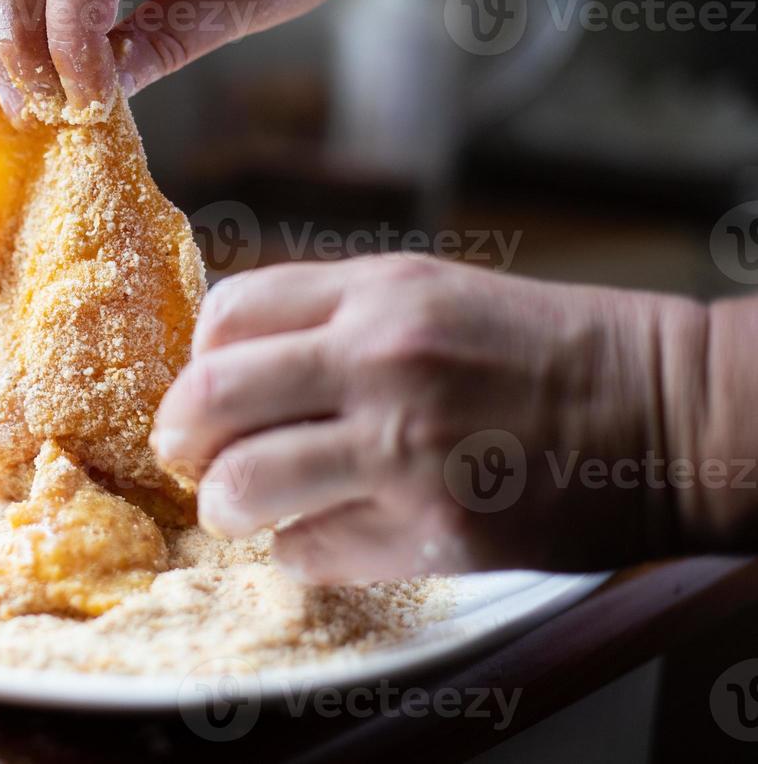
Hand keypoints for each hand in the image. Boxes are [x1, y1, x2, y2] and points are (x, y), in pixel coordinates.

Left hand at [150, 255, 711, 582]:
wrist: (665, 410)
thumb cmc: (542, 349)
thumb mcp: (432, 292)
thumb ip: (330, 316)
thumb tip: (225, 360)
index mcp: (377, 294)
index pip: (224, 317)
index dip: (198, 361)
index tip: (210, 390)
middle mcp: (379, 362)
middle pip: (208, 399)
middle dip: (179, 437)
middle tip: (188, 456)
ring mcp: (404, 448)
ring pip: (240, 487)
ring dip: (228, 504)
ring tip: (249, 506)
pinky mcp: (433, 530)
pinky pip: (307, 552)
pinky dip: (299, 550)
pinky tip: (329, 533)